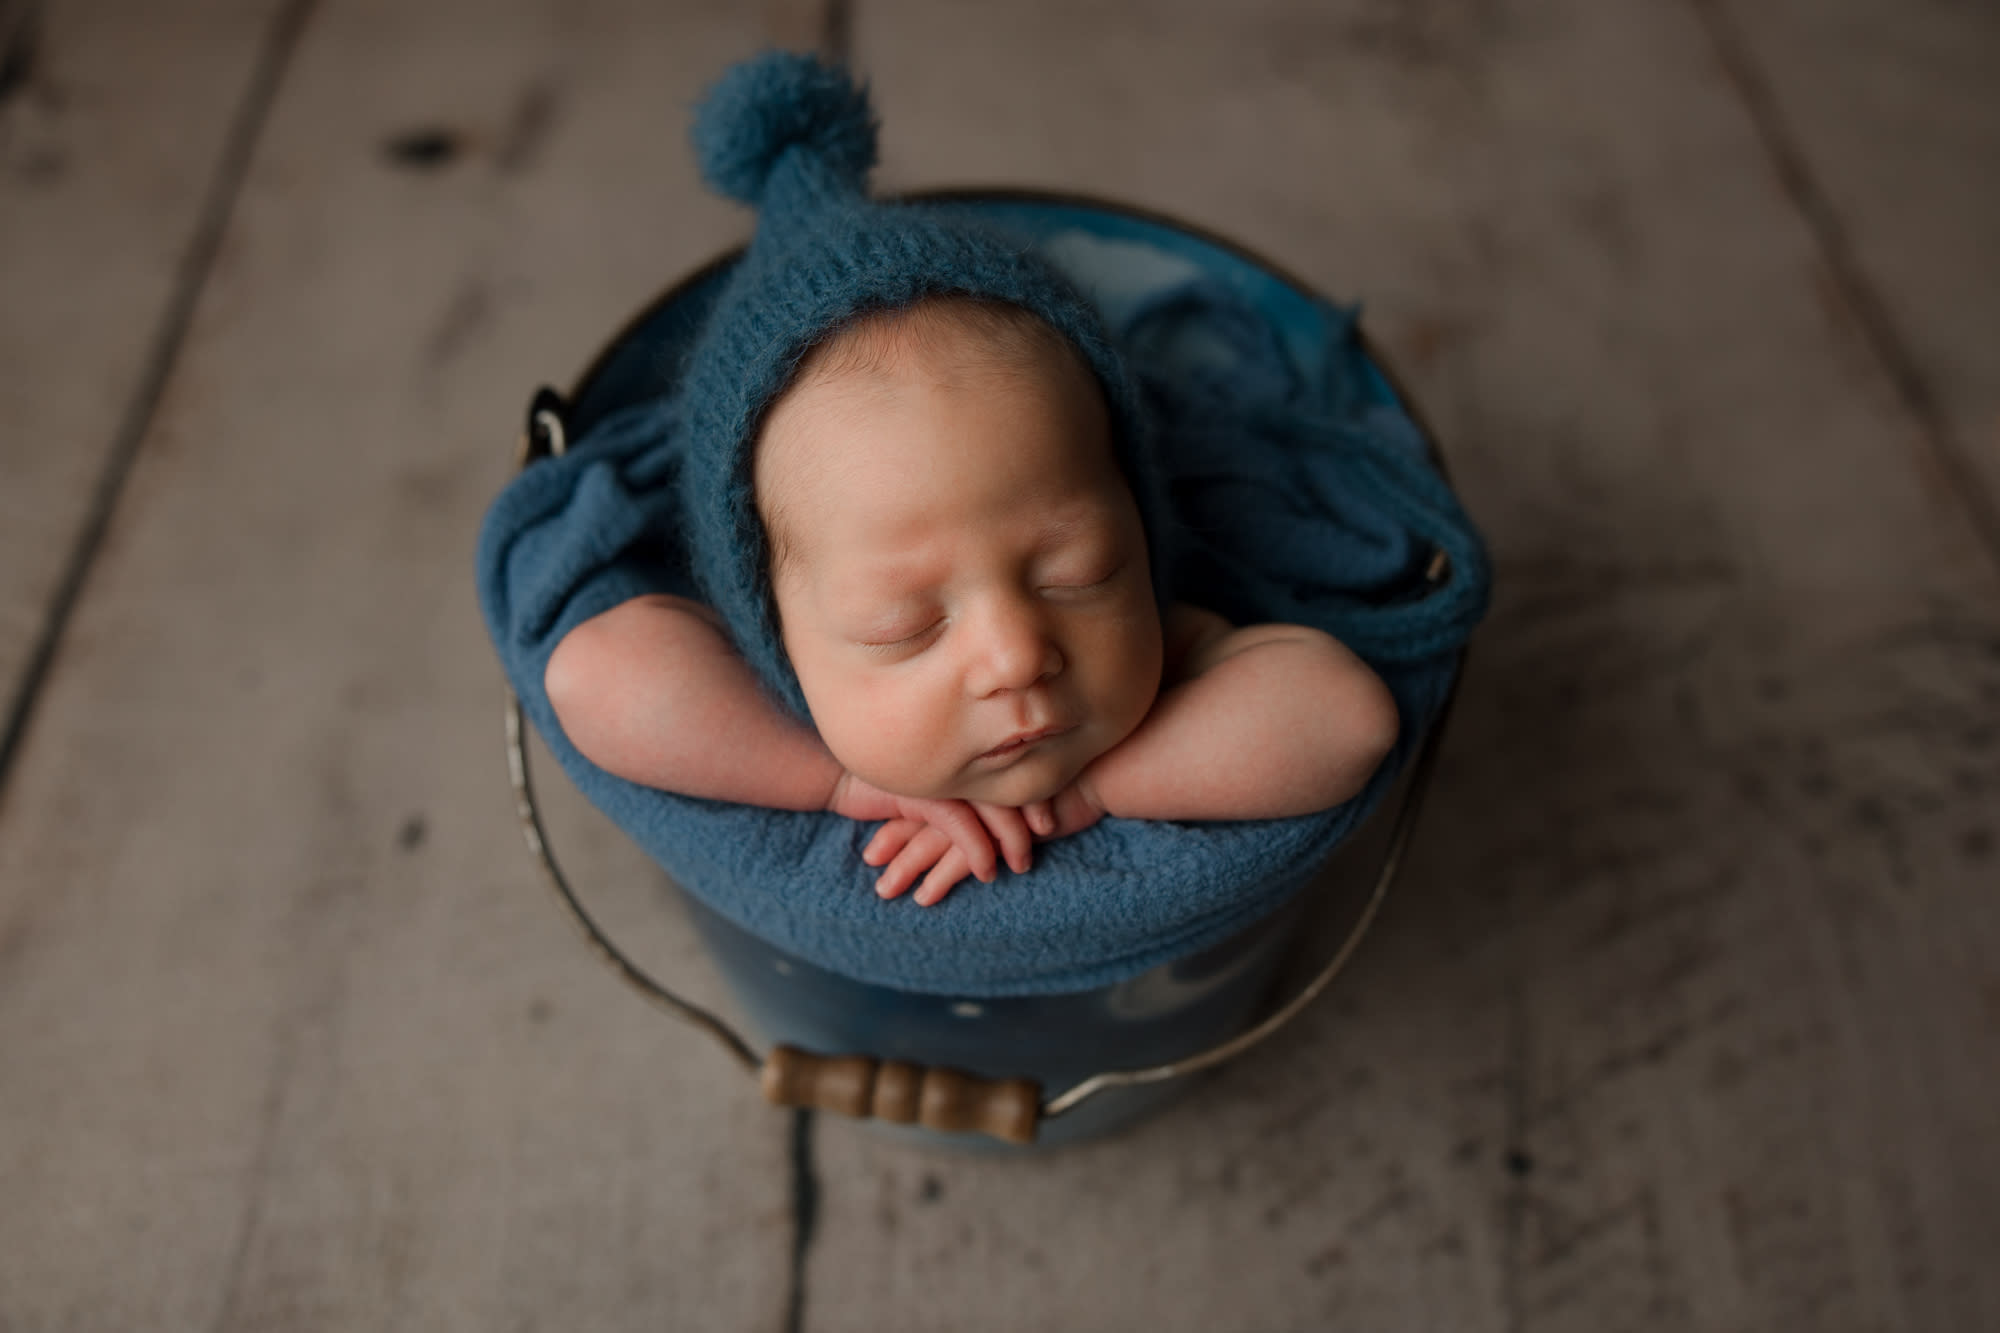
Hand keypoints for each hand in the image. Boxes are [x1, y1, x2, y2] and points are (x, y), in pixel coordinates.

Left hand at [859, 779, 1106, 906]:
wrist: (1100, 774)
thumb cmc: (1070, 777)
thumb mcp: (1027, 780)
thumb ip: (1002, 790)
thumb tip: (986, 802)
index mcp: (976, 777)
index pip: (928, 797)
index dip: (899, 818)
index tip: (878, 836)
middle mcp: (974, 791)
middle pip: (921, 819)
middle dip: (892, 843)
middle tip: (869, 866)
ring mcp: (985, 810)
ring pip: (933, 841)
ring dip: (907, 867)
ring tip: (885, 890)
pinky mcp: (1001, 830)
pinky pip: (962, 858)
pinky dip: (941, 877)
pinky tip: (925, 896)